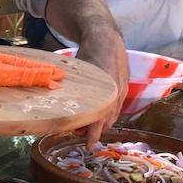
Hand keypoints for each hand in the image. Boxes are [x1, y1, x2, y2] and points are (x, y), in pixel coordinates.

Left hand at [74, 29, 128, 148]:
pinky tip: (96, 117)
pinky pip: (116, 108)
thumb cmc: (89, 53)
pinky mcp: (124, 88)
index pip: (101, 118)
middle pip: (108, 120)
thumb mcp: (79, 71)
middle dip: (95, 131)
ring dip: (100, 124)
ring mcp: (123, 90)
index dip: (94, 133)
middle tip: (79, 134)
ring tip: (85, 127)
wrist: (106, 37)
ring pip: (113, 116)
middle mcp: (118, 92)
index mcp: (108, 89)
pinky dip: (106, 115)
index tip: (88, 145)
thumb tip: (58, 107)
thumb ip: (73, 89)